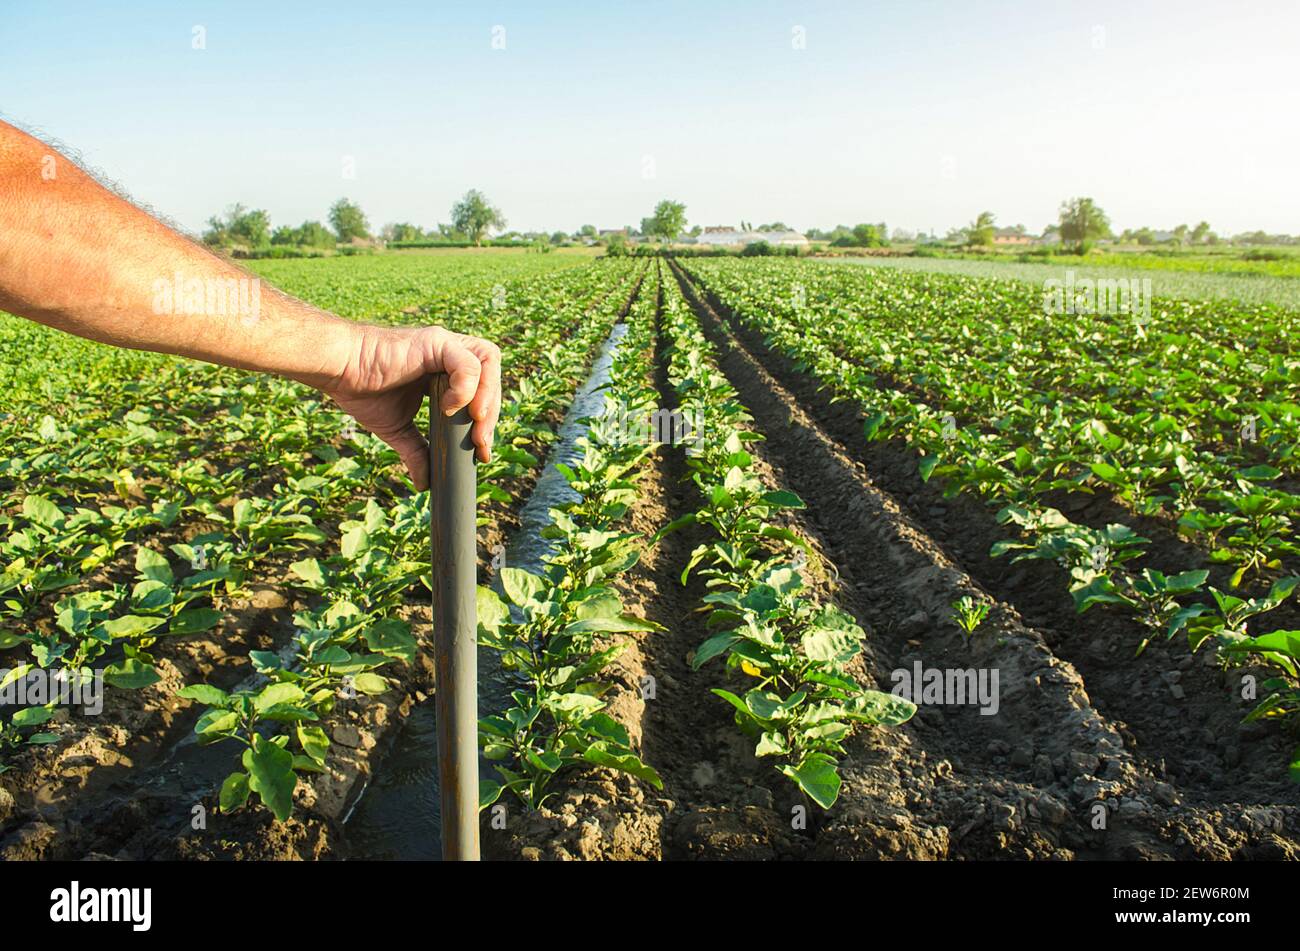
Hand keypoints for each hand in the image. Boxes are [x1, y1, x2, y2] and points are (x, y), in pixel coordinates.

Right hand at [322, 325, 500, 489]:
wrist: (338, 371)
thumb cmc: (363, 390)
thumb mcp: (397, 429)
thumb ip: (416, 451)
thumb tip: (424, 483)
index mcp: (445, 372)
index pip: (483, 392)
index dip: (488, 422)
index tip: (481, 453)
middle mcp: (449, 354)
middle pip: (492, 378)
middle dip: (492, 414)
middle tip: (480, 445)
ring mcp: (444, 345)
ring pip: (488, 362)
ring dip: (488, 397)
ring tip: (475, 425)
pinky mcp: (435, 341)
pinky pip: (466, 362)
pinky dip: (466, 386)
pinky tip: (450, 407)